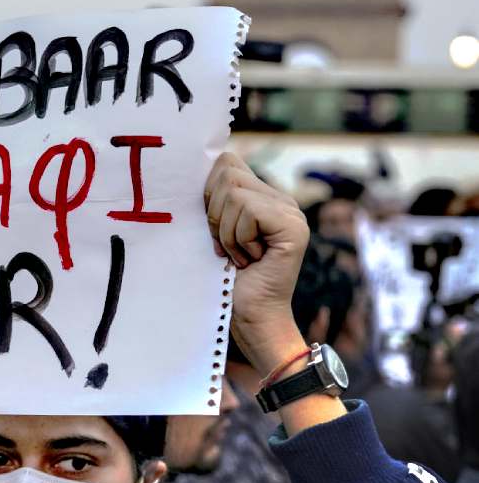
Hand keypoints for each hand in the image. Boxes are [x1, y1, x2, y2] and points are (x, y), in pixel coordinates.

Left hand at [204, 153, 344, 434]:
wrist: (248, 320)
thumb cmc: (224, 282)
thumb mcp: (213, 233)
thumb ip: (212, 201)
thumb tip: (189, 169)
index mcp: (262, 197)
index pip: (225, 162)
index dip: (208, 193)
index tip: (214, 229)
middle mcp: (281, 200)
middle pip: (226, 171)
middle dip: (214, 212)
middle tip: (226, 245)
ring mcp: (290, 212)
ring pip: (233, 192)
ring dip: (225, 231)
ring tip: (237, 255)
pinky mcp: (293, 226)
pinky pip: (246, 210)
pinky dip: (236, 238)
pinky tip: (248, 259)